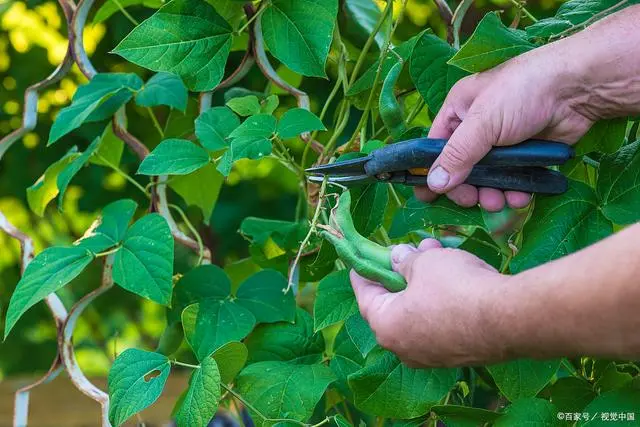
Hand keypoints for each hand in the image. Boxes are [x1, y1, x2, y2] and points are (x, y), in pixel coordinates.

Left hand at [350, 238, 510, 366]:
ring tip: (437, 251)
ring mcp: (431, 355)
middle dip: (402, 271)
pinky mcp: (457, 354)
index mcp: (386, 327)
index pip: (365, 295)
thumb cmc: (455, 288)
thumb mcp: (424, 263)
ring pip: (420, 310)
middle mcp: (404, 348)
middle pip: (394, 303)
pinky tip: (455, 274)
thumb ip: (404, 260)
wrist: (510, 320)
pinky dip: (442, 298)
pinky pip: (440, 321)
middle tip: (410, 248)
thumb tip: (397, 258)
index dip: (363, 272)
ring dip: (425, 281)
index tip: (360, 259)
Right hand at [419, 42, 594, 210]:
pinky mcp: (525, 155)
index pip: (435, 147)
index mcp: (459, 111)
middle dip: (466, 188)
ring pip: (487, 179)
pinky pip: (512, 180)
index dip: (430, 171)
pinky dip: (514, 191)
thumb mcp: (482, 123)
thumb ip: (457, 155)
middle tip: (472, 201)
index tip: (427, 196)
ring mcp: (502, 143)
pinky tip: (520, 197)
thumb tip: (433, 184)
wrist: (577, 88)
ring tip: (499, 201)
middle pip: (461, 168)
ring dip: (491, 194)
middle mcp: (477, 128)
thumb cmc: (522, 92)